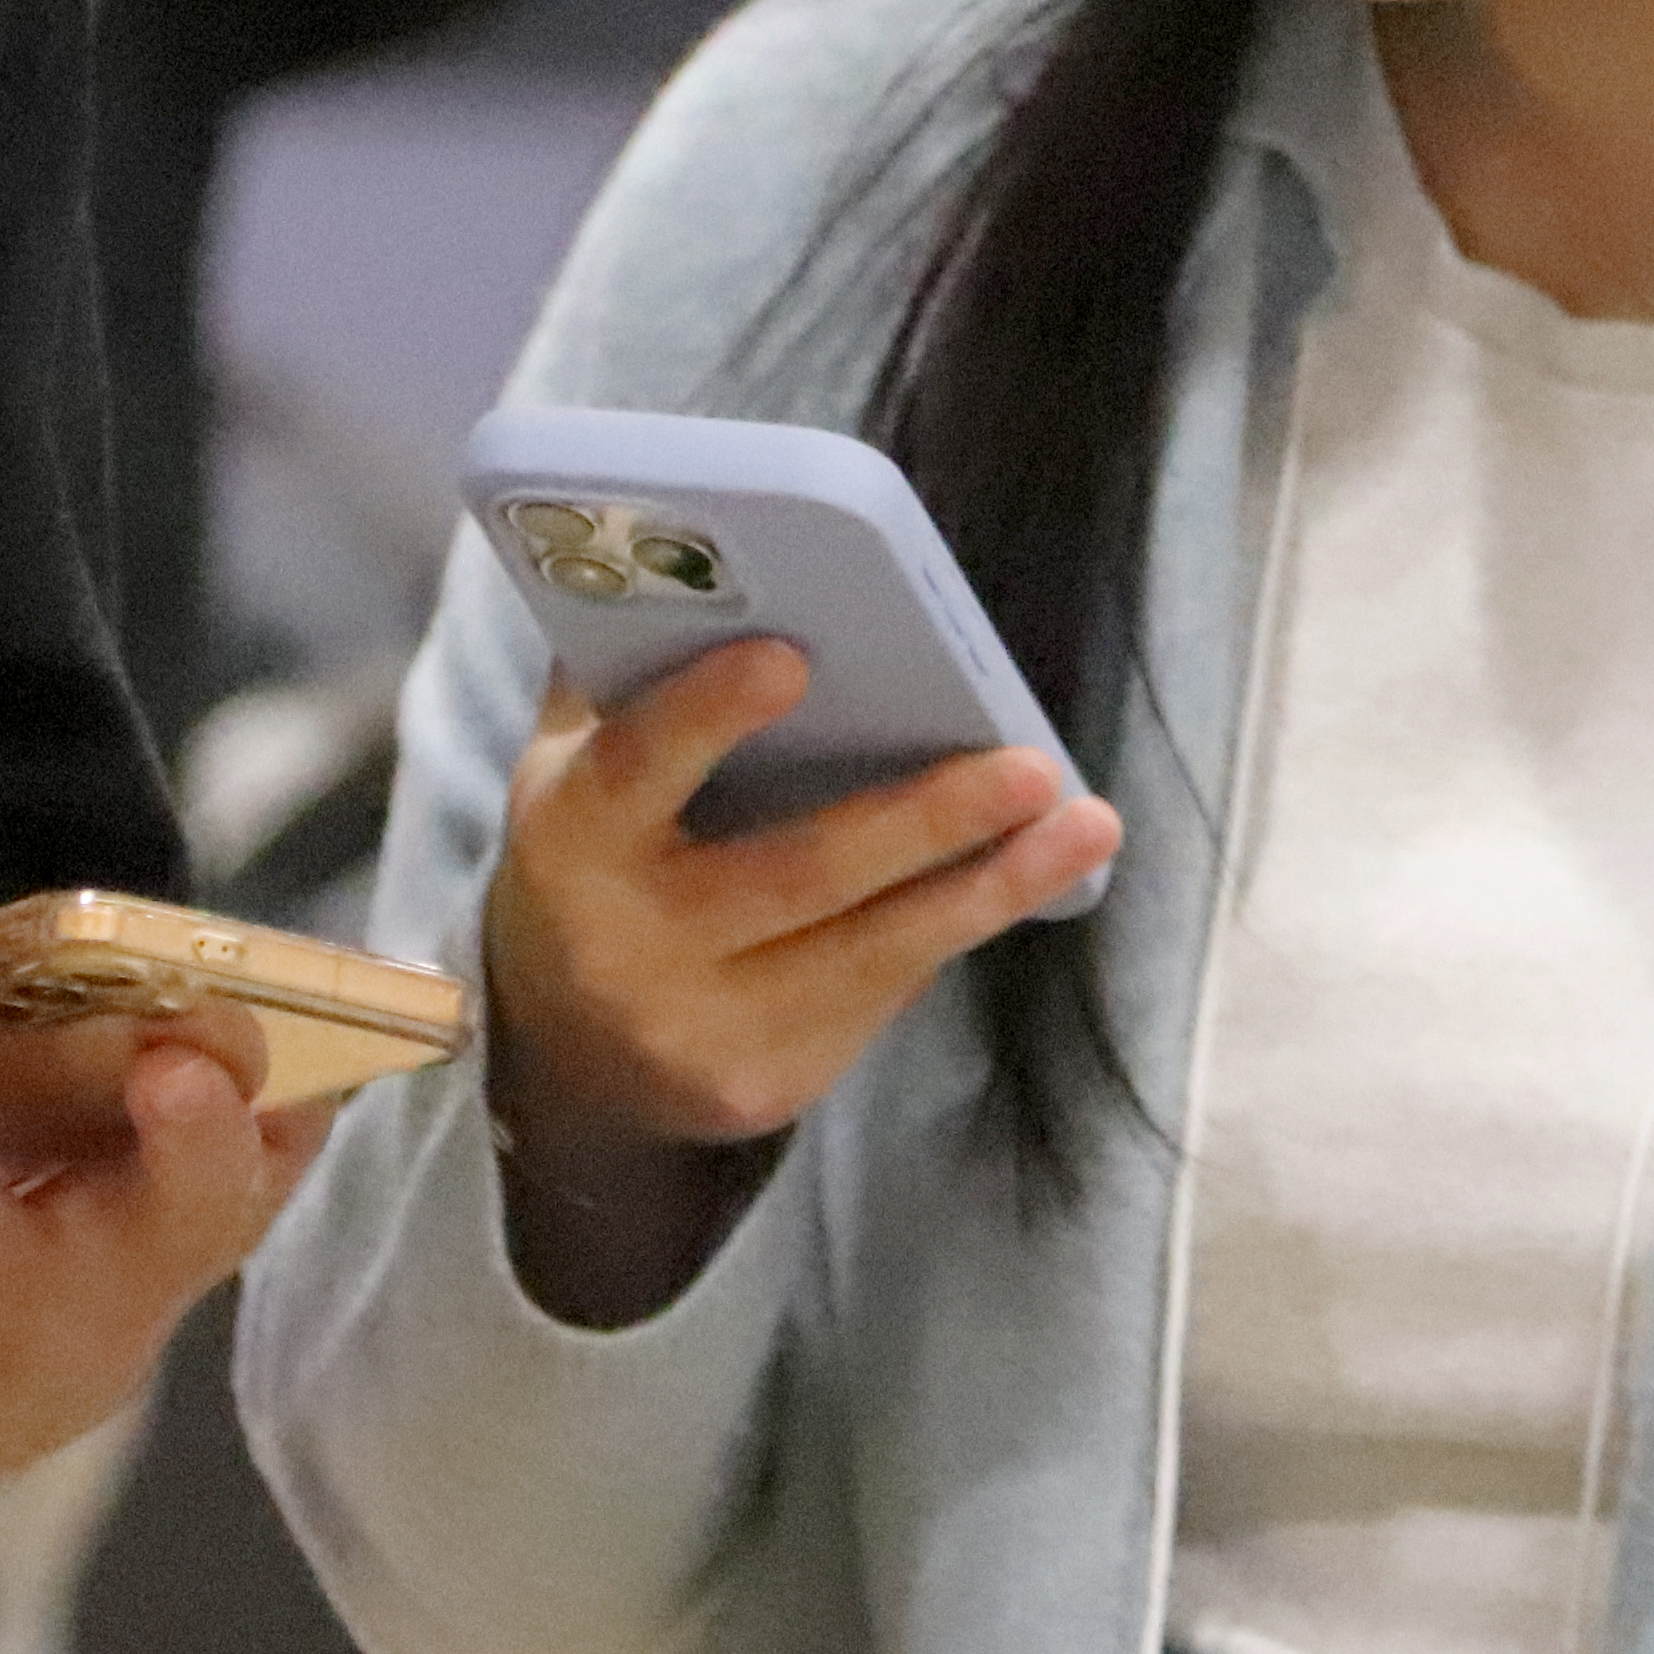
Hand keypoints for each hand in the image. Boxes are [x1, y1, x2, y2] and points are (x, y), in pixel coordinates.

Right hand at [481, 641, 1116, 1169]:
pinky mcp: (761, 1087)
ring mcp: (696, 1030)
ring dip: (991, 887)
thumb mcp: (576, 765)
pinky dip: (950, 926)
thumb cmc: (599, 855)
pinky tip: (1017, 877)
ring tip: (1086, 825)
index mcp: (571, 837)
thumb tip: (727, 566)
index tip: (792, 656)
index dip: (707, 716)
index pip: (635, 770)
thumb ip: (632, 673)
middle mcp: (626, 945)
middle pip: (795, 876)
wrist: (568, 1049)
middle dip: (924, 821)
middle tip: (1031, 765)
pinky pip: (879, 997)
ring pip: (869, 954)